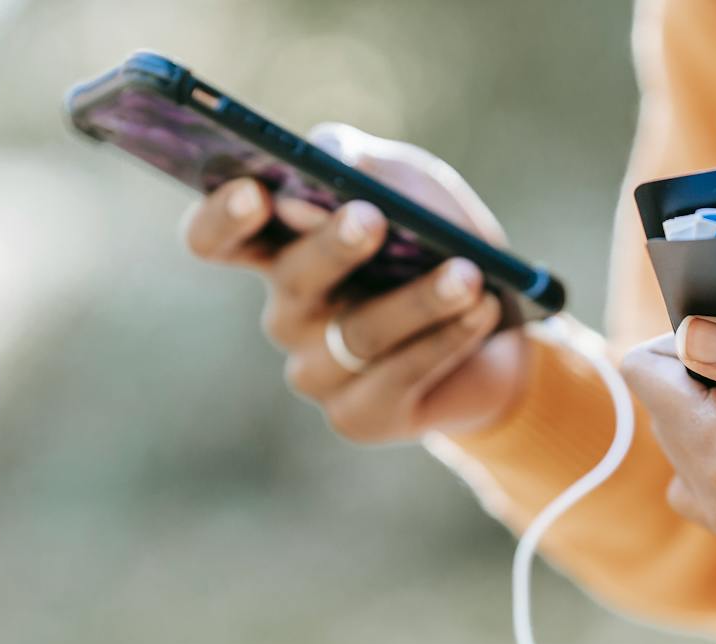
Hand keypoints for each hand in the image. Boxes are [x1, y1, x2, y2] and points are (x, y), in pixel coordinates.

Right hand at [182, 123, 527, 441]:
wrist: (500, 327)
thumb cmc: (440, 242)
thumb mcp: (407, 185)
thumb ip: (361, 161)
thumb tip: (325, 154)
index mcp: (278, 250)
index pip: (215, 237)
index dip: (223, 216)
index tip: (255, 191)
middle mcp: (287, 313)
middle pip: (292, 278)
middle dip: (333, 246)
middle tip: (371, 218)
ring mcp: (316, 372)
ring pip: (358, 333)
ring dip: (419, 300)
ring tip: (469, 275)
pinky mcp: (357, 417)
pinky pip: (397, 377)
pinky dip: (445, 340)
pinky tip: (481, 310)